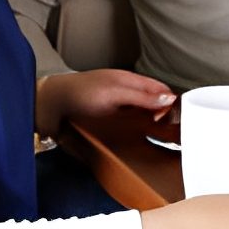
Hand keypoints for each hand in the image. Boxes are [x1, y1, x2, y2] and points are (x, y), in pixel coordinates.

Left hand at [34, 69, 175, 136]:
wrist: (48, 108)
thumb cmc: (77, 94)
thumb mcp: (113, 93)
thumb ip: (141, 97)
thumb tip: (169, 98)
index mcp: (130, 82)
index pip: (161, 91)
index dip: (172, 104)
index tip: (180, 121)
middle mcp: (126, 97)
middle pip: (155, 107)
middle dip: (166, 119)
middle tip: (177, 136)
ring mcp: (118, 112)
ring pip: (144, 122)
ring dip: (153, 131)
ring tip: (164, 144)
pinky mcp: (109, 127)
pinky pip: (131, 133)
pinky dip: (139, 138)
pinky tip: (141, 147)